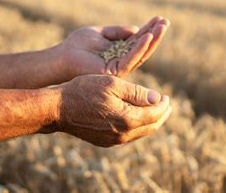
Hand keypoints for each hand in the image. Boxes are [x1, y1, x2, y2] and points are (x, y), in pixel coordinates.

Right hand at [57, 75, 171, 146]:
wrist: (59, 109)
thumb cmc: (84, 90)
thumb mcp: (113, 84)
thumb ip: (137, 92)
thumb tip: (158, 99)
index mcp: (127, 119)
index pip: (155, 114)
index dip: (164, 104)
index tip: (167, 96)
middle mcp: (123, 134)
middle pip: (151, 126)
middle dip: (161, 115)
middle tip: (166, 104)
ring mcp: (113, 140)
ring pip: (140, 133)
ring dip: (150, 121)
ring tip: (154, 110)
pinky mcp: (105, 141)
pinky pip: (128, 136)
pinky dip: (136, 126)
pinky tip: (135, 117)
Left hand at [60, 16, 169, 77]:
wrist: (63, 56)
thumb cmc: (78, 45)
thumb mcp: (100, 32)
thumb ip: (117, 31)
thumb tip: (136, 29)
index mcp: (119, 52)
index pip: (138, 40)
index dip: (149, 29)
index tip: (159, 18)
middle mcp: (122, 60)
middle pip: (143, 47)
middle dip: (155, 34)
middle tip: (166, 21)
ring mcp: (119, 67)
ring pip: (141, 54)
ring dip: (152, 40)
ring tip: (162, 27)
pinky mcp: (114, 71)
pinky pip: (130, 59)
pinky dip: (140, 48)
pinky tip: (147, 36)